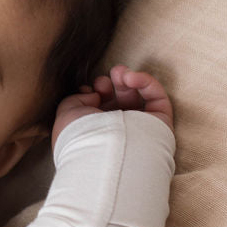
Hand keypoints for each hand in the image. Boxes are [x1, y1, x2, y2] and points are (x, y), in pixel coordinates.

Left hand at [52, 64, 173, 144]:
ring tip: (121, 74)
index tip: (89, 88)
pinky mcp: (160, 123)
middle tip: (103, 82)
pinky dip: (146, 82)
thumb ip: (77, 98)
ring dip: (129, 79)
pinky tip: (132, 77)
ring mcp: (140, 126)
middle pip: (119, 100)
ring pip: (138, 97)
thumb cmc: (81, 136)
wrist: (103, 153)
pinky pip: (157, 97)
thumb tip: (93, 95)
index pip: (101, 107)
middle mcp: (118, 130)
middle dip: (111, 84)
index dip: (95, 92)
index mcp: (97, 130)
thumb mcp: (66, 113)